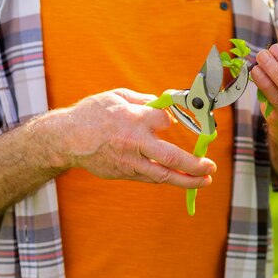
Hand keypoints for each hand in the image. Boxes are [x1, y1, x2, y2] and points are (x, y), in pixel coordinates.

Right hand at [60, 89, 215, 188]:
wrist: (66, 139)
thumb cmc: (91, 114)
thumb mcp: (117, 96)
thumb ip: (143, 101)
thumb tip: (165, 107)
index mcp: (132, 119)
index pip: (165, 120)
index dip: (174, 118)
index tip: (174, 118)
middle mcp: (133, 143)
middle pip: (171, 157)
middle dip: (195, 165)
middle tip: (211, 167)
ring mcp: (129, 162)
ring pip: (162, 175)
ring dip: (187, 180)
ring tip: (205, 181)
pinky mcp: (123, 173)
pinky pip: (149, 177)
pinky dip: (166, 178)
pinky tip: (179, 178)